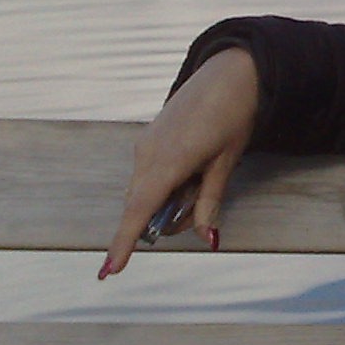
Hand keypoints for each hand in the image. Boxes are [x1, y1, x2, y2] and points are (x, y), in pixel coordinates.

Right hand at [102, 47, 259, 279]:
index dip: (124, 243)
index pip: (139, 212)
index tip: (111, 270)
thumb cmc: (234, 118)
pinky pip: (146, 174)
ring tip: (200, 180)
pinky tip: (189, 171)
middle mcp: (148, 154)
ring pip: (143, 191)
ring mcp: (144, 144)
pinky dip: (162, 185)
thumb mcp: (226, 163)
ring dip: (163, 202)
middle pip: (140, 206)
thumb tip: (207, 238)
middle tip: (196, 213)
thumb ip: (210, 202)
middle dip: (161, 221)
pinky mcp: (147, 139)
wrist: (229, 74)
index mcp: (169, 161)